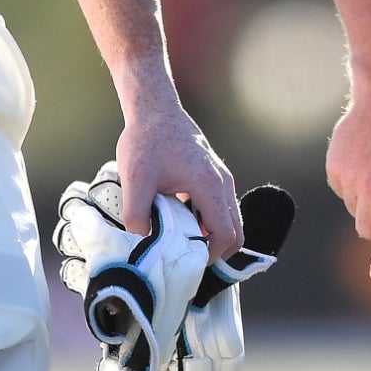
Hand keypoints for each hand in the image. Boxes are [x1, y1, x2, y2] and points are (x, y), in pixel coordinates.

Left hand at [117, 92, 241, 260]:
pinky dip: (206, 221)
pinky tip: (179, 221)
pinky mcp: (213, 175)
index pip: (225, 234)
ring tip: (181, 240)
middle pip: (236, 231)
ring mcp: (221, 178)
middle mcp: (222, 182)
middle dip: (215, 251)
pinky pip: (220, 207)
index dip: (209, 255)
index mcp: (210, 185)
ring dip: (210, 235)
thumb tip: (141, 243)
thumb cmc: (146, 140)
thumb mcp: (134, 180)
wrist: (154, 109)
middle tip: (187, 258)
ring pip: (229, 219)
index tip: (186, 260)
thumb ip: (137, 216)